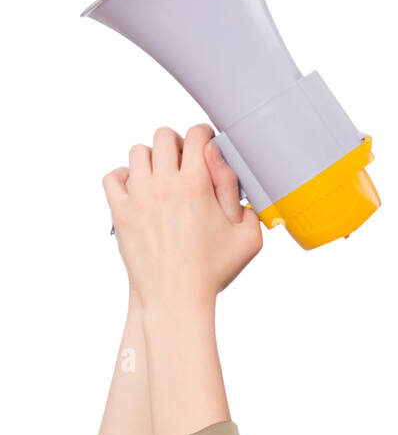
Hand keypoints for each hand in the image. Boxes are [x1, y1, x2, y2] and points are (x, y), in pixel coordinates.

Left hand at [103, 124, 262, 309]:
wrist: (176, 299)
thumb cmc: (214, 271)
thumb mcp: (247, 235)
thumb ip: (243, 196)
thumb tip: (226, 164)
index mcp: (197, 185)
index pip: (197, 135)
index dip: (205, 136)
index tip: (207, 147)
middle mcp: (164, 184)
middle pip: (165, 136)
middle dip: (178, 143)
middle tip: (186, 162)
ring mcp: (138, 196)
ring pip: (138, 151)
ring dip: (152, 158)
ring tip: (162, 176)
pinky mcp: (120, 212)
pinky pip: (113, 176)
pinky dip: (124, 176)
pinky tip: (139, 189)